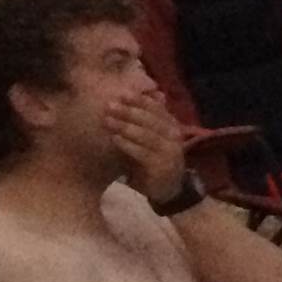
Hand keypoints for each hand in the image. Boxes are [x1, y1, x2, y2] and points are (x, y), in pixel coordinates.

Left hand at [105, 89, 190, 206]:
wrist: (167, 188)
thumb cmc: (153, 158)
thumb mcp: (149, 137)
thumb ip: (142, 120)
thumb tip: (125, 97)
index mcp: (171, 125)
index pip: (157, 108)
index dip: (140, 100)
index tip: (121, 93)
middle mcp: (173, 137)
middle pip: (151, 120)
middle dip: (129, 111)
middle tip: (109, 105)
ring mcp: (169, 152)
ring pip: (147, 135)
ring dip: (126, 126)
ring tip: (107, 120)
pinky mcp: (161, 167)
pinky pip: (143, 153)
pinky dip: (128, 145)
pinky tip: (115, 139)